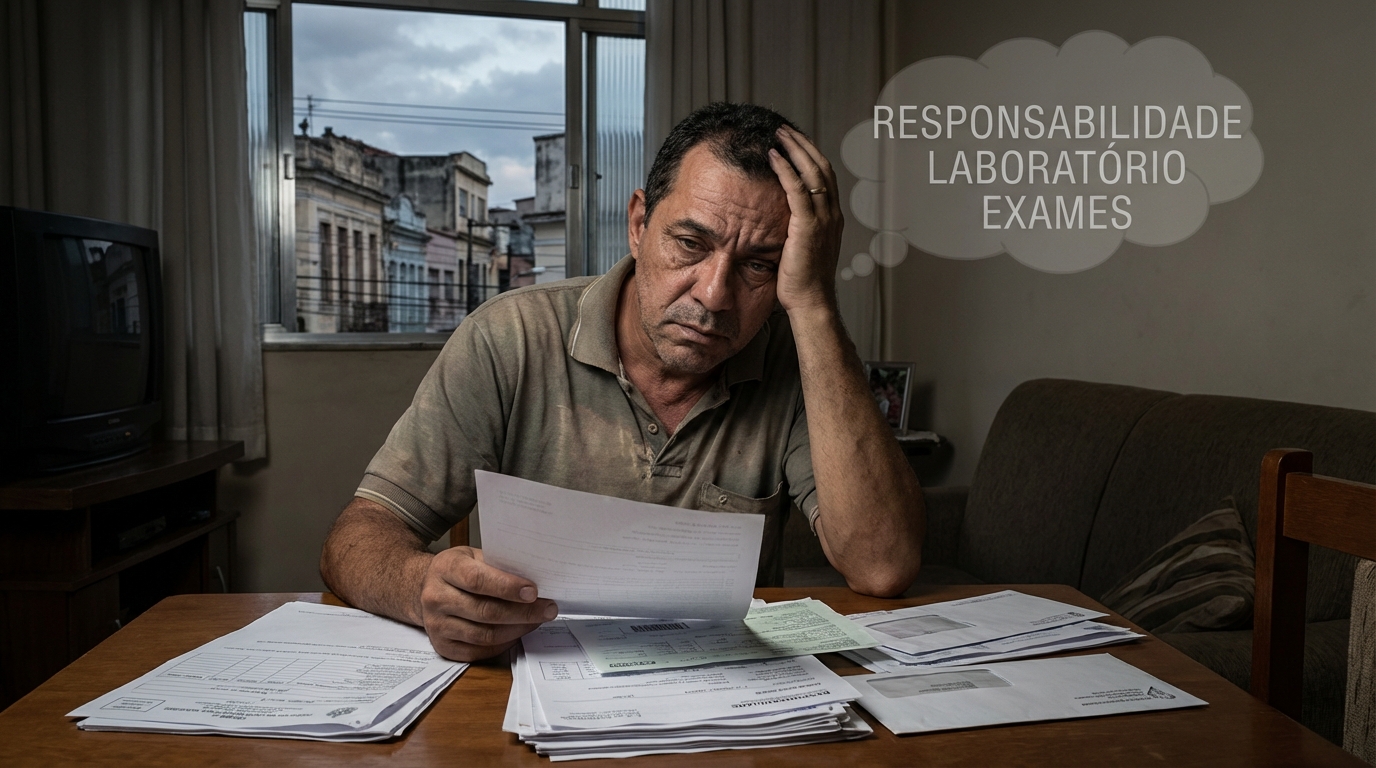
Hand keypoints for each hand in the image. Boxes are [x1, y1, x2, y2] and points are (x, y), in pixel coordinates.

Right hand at [418, 546, 557, 661]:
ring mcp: (436, 625)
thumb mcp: (474, 556)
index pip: (477, 580)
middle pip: (485, 611)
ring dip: (517, 629)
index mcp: (445, 568)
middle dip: (523, 612)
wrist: (427, 588)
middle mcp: (436, 597)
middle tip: (548, 609)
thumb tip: (537, 578)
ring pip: (485, 635)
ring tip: (537, 620)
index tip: (534, 591)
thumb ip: (498, 565)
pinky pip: (479, 651)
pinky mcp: (442, 646)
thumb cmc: (460, 570)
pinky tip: (517, 632)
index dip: (507, 587)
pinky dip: (504, 643)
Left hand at [767, 125, 844, 315]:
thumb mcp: (801, 250)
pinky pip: (797, 189)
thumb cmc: (802, 283)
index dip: (811, 156)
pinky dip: (786, 169)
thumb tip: (779, 222)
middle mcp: (832, 214)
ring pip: (812, 172)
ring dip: (795, 150)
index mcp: (832, 218)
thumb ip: (796, 231)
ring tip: (778, 134)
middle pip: (822, 167)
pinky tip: (773, 156)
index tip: (795, 142)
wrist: (811, 303)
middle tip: (785, 129)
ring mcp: (823, 220)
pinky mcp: (808, 227)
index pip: (825, 177)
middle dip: (803, 145)